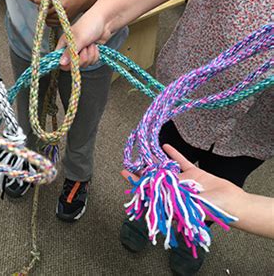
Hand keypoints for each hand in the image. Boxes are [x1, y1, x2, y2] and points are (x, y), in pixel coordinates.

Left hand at [46, 0, 89, 26]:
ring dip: (47, 17)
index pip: (47, 10)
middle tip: (44, 7)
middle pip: (47, 18)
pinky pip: (54, 25)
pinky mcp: (66, 22)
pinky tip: (52, 14)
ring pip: (49, 23)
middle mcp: (64, 14)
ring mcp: (65, 19)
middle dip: (44, 12)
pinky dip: (51, 21)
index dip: (42, 7)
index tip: (42, 3)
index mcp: (63, 4)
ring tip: (48, 10)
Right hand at [56, 11, 109, 69]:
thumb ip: (70, 52)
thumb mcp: (78, 38)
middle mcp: (71, 49)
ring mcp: (81, 52)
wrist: (105, 21)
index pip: (59, 60)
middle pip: (73, 65)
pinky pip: (91, 62)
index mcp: (64, 44)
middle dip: (82, 59)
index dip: (65, 64)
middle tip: (85, 49)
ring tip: (90, 44)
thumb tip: (61, 63)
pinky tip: (95, 46)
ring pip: (84, 64)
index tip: (73, 60)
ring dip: (90, 55)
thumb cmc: (89, 24)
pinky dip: (95, 55)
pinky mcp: (90, 54)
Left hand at [121, 144, 244, 215]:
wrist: (231, 204)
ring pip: (166, 168)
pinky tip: (165, 146)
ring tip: (145, 152)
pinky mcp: (194, 173)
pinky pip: (181, 162)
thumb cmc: (209, 209)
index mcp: (169, 200)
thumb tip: (148, 190)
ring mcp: (183, 181)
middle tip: (131, 159)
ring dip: (156, 161)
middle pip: (154, 178)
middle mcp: (173, 190)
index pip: (147, 189)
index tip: (123, 172)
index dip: (134, 181)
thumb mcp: (184, 203)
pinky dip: (173, 154)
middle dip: (142, 170)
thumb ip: (167, 195)